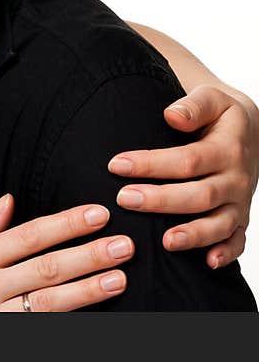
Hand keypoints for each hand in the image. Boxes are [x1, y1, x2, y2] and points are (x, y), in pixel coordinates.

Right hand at [0, 195, 132, 311]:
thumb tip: (10, 203)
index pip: (29, 235)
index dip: (66, 223)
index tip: (95, 213)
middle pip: (47, 267)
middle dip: (89, 254)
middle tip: (123, 243)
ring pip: (50, 303)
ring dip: (88, 290)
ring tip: (119, 278)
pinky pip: (36, 331)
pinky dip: (63, 324)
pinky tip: (89, 317)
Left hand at [108, 84, 258, 267]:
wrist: (248, 131)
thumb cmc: (218, 113)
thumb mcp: (211, 98)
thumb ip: (193, 105)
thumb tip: (172, 115)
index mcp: (227, 148)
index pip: (187, 160)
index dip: (151, 164)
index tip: (116, 164)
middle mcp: (236, 178)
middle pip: (199, 195)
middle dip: (161, 200)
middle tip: (124, 199)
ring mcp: (239, 202)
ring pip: (219, 224)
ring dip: (193, 234)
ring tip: (164, 241)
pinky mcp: (240, 218)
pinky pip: (238, 241)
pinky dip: (226, 253)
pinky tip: (208, 263)